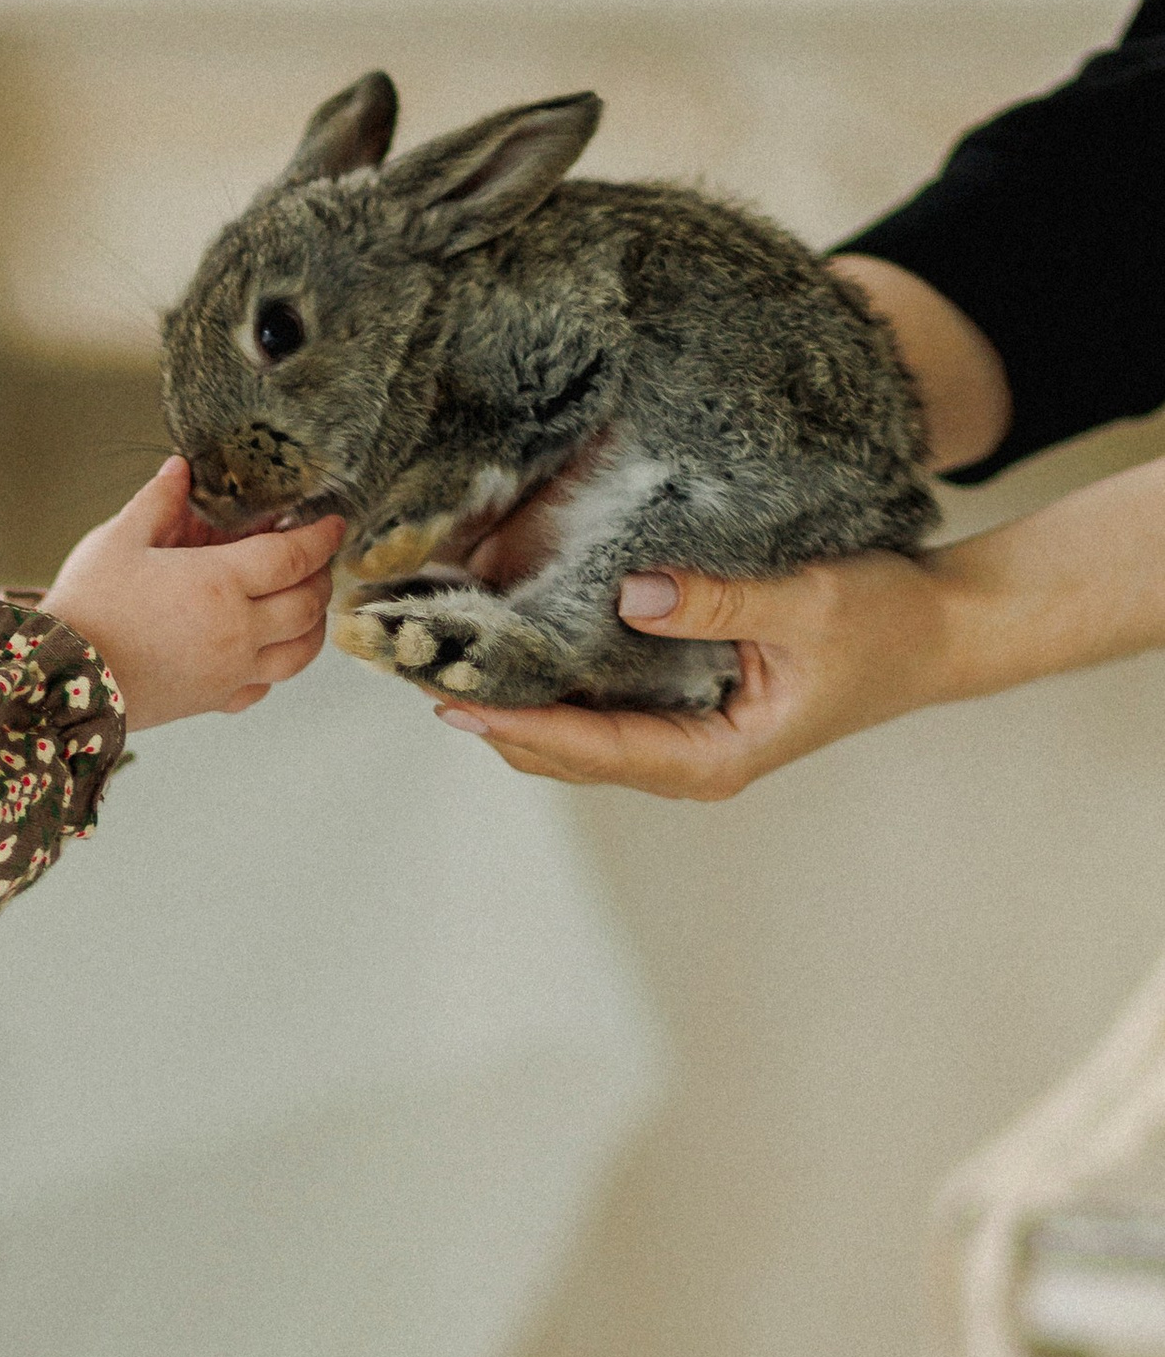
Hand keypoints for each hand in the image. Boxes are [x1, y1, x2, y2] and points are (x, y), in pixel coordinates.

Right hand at [44, 457, 343, 732]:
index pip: (293, 557)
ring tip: (304, 605)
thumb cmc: (86, 608)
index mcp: (219, 584)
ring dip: (312, 627)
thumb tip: (180, 470)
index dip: (320, 537)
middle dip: (319, 578)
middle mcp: (237, 632)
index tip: (334, 524)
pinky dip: (275, 666)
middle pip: (306, 605)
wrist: (58, 680)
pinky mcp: (213, 701)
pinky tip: (263, 650)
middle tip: (316, 559)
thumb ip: (157, 502)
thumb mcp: (117, 541)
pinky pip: (263, 687)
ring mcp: (229, 672)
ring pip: (298, 654)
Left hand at [428, 549, 951, 797]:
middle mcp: (689, 762)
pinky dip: (551, 681)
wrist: (941, 630)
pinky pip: (601, 705)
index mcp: (713, 759)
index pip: (593, 749)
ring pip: (576, 735)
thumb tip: (628, 594)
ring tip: (438, 663)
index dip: (517, 725)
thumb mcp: (807, 602)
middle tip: (414, 674)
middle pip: (566, 753)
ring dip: (511, 703)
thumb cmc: (886, 622)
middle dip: (494, 718)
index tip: (450, 700)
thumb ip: (718, 600)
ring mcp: (685, 739)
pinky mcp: (684, 706)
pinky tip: (506, 645)